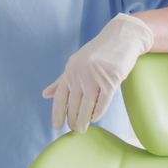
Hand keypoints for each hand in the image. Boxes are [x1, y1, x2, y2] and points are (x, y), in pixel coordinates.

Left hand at [42, 13, 154, 133]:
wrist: (121, 37)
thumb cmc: (98, 52)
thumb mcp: (76, 63)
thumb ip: (62, 80)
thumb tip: (45, 94)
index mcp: (70, 70)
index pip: (60, 97)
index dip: (57, 113)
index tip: (57, 126)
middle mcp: (80, 74)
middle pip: (73, 104)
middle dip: (73, 120)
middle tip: (74, 130)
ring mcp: (95, 76)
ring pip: (86, 106)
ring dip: (83, 121)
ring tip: (82, 129)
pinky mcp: (111, 79)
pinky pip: (102, 102)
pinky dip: (97, 113)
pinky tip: (94, 118)